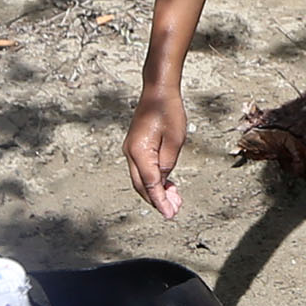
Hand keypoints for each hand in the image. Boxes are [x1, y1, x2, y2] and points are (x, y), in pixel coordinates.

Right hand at [125, 85, 186, 221]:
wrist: (158, 91)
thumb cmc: (168, 111)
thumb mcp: (174, 141)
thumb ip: (167, 164)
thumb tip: (161, 181)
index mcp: (139, 152)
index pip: (150, 184)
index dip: (160, 201)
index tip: (170, 214)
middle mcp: (130, 153)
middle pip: (141, 186)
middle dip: (157, 200)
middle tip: (174, 210)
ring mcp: (131, 150)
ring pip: (141, 179)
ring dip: (156, 191)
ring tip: (175, 200)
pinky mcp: (136, 147)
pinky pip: (143, 170)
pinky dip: (154, 180)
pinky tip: (167, 185)